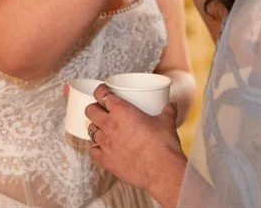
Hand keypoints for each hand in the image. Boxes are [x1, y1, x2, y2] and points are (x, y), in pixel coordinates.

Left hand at [85, 84, 187, 200]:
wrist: (162, 171)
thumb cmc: (163, 144)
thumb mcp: (167, 122)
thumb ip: (168, 110)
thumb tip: (171, 105)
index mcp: (122, 110)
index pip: (102, 94)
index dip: (100, 90)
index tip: (103, 91)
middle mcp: (109, 125)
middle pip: (90, 110)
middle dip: (94, 108)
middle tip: (102, 110)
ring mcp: (105, 143)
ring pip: (90, 129)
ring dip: (96, 127)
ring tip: (104, 129)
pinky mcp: (105, 160)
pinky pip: (92, 150)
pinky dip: (95, 147)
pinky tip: (101, 147)